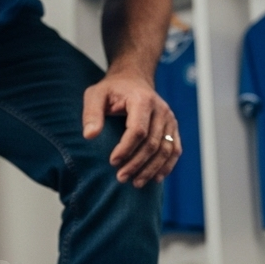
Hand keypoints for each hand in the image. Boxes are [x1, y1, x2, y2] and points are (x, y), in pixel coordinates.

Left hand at [82, 70, 181, 187]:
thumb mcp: (96, 95)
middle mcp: (161, 109)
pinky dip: (166, 166)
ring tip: (136, 183)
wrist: (133, 80)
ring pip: (166, 149)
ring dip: (151, 169)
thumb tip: (89, 136)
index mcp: (142, 100)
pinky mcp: (173, 127)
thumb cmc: (112, 90)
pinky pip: (174, 149)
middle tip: (121, 178)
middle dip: (137, 164)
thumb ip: (91, 113)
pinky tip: (155, 178)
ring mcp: (169, 119)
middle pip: (153, 143)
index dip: (126, 149)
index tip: (113, 162)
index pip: (138, 130)